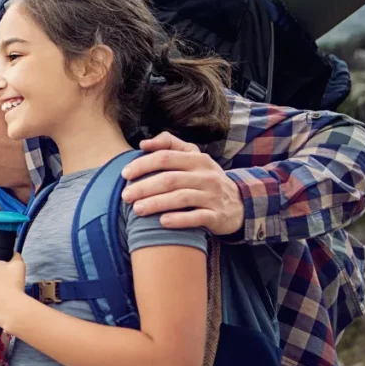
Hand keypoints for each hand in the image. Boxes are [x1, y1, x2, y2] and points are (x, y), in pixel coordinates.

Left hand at [120, 132, 243, 235]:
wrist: (239, 203)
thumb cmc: (205, 179)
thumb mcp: (193, 157)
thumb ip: (169, 145)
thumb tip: (143, 143)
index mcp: (197, 159)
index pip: (166, 157)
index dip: (143, 164)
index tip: (125, 174)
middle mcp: (206, 176)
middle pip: (170, 179)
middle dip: (144, 187)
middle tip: (125, 196)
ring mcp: (213, 196)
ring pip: (181, 198)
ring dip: (156, 203)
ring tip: (137, 210)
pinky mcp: (217, 216)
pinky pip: (197, 217)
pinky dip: (179, 219)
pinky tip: (162, 222)